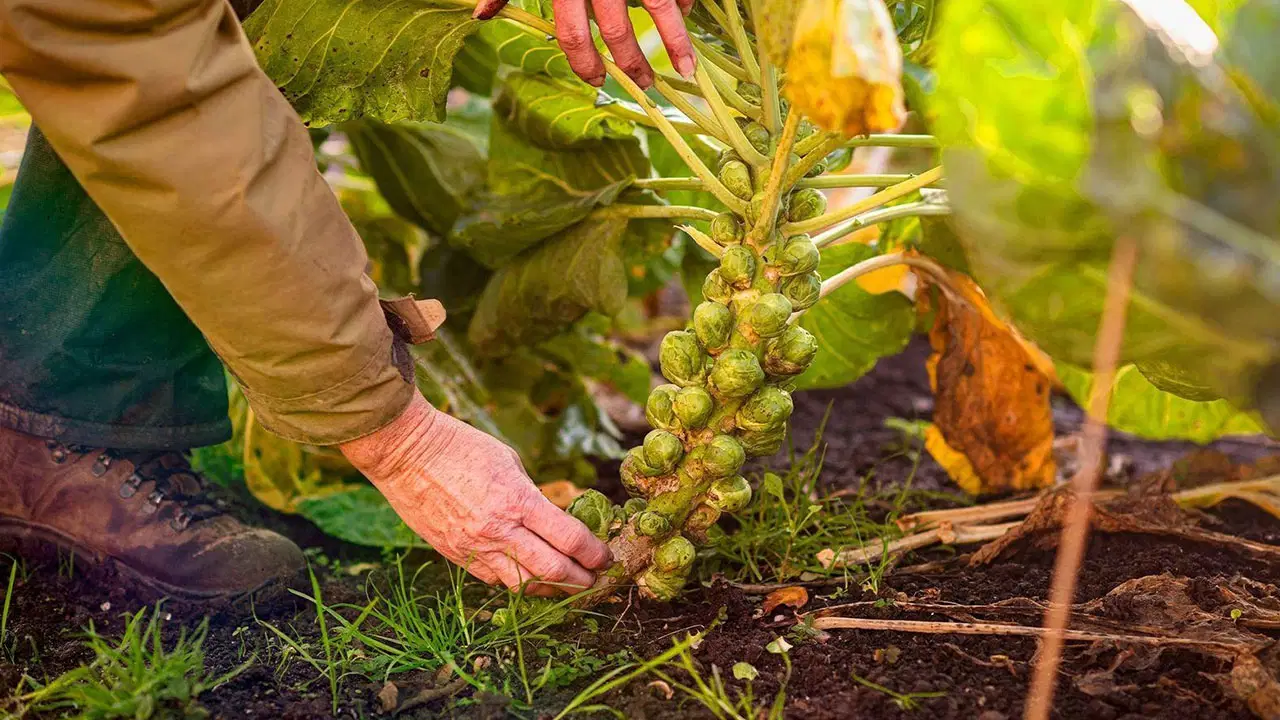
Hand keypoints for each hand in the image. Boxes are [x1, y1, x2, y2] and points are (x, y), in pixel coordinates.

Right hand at [341, 393, 611, 595]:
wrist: (406, 452)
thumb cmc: (460, 446)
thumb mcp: (509, 462)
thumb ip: (531, 495)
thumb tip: (551, 518)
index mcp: (518, 500)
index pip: (569, 539)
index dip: (593, 553)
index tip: (604, 557)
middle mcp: (498, 530)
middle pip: (552, 570)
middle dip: (580, 579)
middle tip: (594, 579)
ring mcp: (475, 547)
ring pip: (523, 584)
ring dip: (551, 589)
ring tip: (566, 586)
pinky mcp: (455, 555)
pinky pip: (493, 580)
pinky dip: (516, 582)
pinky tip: (528, 578)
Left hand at [474, 0, 696, 88]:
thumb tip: (482, 16)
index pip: (573, 36)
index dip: (585, 65)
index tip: (597, 82)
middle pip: (617, 33)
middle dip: (633, 66)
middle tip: (647, 87)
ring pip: (660, 9)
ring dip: (677, 44)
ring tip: (686, 70)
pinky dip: (685, 1)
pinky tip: (686, 13)